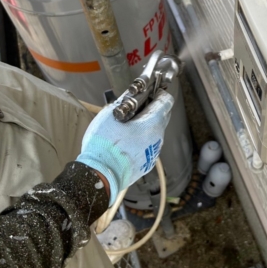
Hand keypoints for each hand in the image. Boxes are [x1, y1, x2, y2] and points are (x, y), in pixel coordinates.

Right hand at [76, 90, 174, 205]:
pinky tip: (126, 141)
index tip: (148, 92)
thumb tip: (133, 91)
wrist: (100, 175)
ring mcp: (154, 151)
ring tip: (127, 125)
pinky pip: (149, 145)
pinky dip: (142, 139)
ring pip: (155, 131)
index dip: (158, 93)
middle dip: (152, 108)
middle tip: (135, 107)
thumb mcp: (111, 115)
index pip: (166, 101)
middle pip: (162, 116)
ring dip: (145, 125)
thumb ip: (125, 100)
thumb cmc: (105, 144)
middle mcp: (158, 137)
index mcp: (152, 123)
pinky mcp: (147, 163)